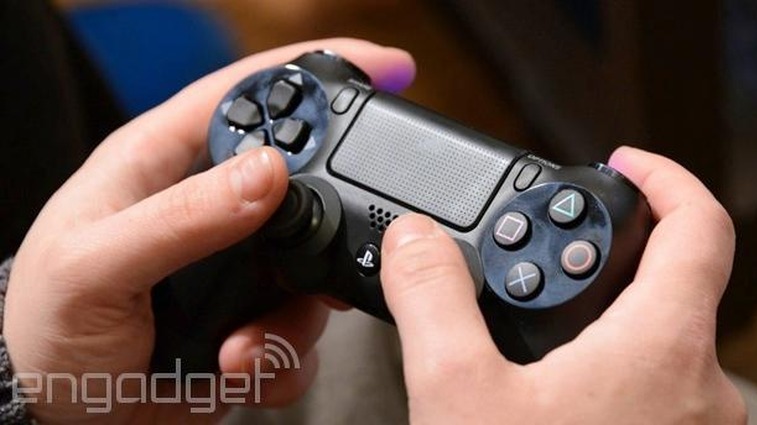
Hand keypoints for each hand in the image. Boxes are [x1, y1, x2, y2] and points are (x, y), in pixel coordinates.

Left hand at [4, 38, 414, 423]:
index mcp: (165, 164)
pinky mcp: (254, 318)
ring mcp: (239, 266)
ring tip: (241, 344)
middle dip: (332, 218)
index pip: (248, 94)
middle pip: (306, 181)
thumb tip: (268, 173)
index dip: (314, 72)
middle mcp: (212, 208)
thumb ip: (180, 216)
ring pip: (315, 265)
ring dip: (294, 314)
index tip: (383, 69)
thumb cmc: (47, 331)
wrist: (63, 418)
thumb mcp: (95, 265)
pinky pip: (302, 329)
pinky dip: (282, 354)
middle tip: (338, 248)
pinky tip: (238, 365)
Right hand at [381, 147, 746, 423]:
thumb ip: (434, 299)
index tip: (622, 161)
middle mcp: (699, 389)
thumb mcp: (458, 394)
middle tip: (548, 253)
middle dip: (605, 254)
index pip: (699, 225)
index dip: (662, 176)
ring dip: (600, 316)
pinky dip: (604, 366)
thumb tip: (414, 240)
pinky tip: (546, 394)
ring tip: (532, 330)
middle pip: (674, 281)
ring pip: (658, 339)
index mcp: (663, 349)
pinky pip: (650, 388)